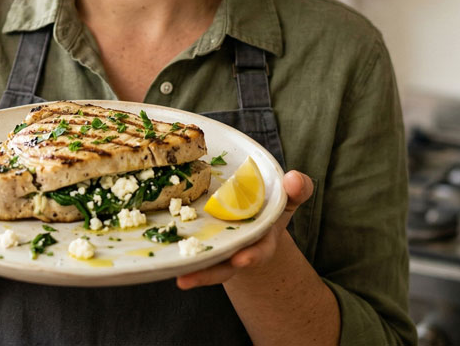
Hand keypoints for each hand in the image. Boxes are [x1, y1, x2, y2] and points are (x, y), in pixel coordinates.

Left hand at [175, 170, 313, 289]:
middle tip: (188, 280)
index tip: (242, 260)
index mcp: (261, 241)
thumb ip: (296, 190)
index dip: (251, 257)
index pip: (259, 252)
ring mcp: (217, 250)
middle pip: (224, 267)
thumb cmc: (269, 208)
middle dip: (210, 274)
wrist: (252, 217)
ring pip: (204, 263)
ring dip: (192, 271)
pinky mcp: (199, 242)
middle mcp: (237, 250)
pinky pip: (188, 250)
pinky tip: (163, 257)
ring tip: (178, 278)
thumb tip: (295, 179)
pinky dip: (178, 255)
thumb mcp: (285, 199)